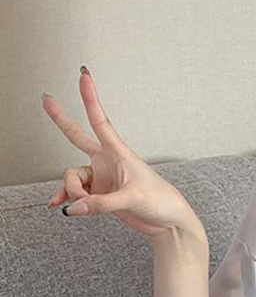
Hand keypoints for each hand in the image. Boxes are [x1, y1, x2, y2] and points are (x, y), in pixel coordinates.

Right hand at [42, 67, 198, 239]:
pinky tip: (62, 207)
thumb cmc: (161, 202)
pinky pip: (75, 193)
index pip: (100, 120)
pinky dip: (68, 200)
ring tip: (84, 206)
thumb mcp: (132, 199)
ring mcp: (102, 178)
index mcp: (119, 153)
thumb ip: (101, 204)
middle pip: (77, 137)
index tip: (84, 75)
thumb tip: (74, 207)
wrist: (168, 222)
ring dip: (74, 191)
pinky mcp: (100, 194)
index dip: (90, 98)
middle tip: (46, 100)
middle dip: (61, 119)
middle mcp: (107, 162)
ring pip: (73, 177)